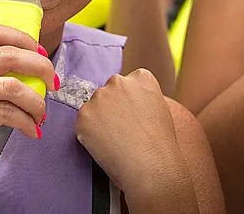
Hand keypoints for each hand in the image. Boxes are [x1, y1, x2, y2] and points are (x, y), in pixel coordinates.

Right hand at [0, 24, 57, 206]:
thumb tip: (18, 79)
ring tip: (41, 114)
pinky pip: (6, 114)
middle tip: (52, 81)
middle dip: (39, 66)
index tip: (38, 52)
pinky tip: (30, 130)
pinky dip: (25, 122)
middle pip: (7, 54)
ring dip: (36, 101)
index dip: (21, 37)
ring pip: (11, 86)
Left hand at [75, 69, 183, 194]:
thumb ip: (142, 97)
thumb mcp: (160, 108)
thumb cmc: (160, 144)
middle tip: (121, 131)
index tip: (132, 117)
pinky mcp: (84, 115)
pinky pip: (83, 124)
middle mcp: (118, 81)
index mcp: (141, 77)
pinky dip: (89, 135)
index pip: (127, 83)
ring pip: (94, 108)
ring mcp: (99, 97)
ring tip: (116, 142)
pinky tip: (106, 146)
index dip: (128, 102)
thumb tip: (127, 102)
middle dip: (111, 108)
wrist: (152, 167)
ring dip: (99, 121)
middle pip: (108, 92)